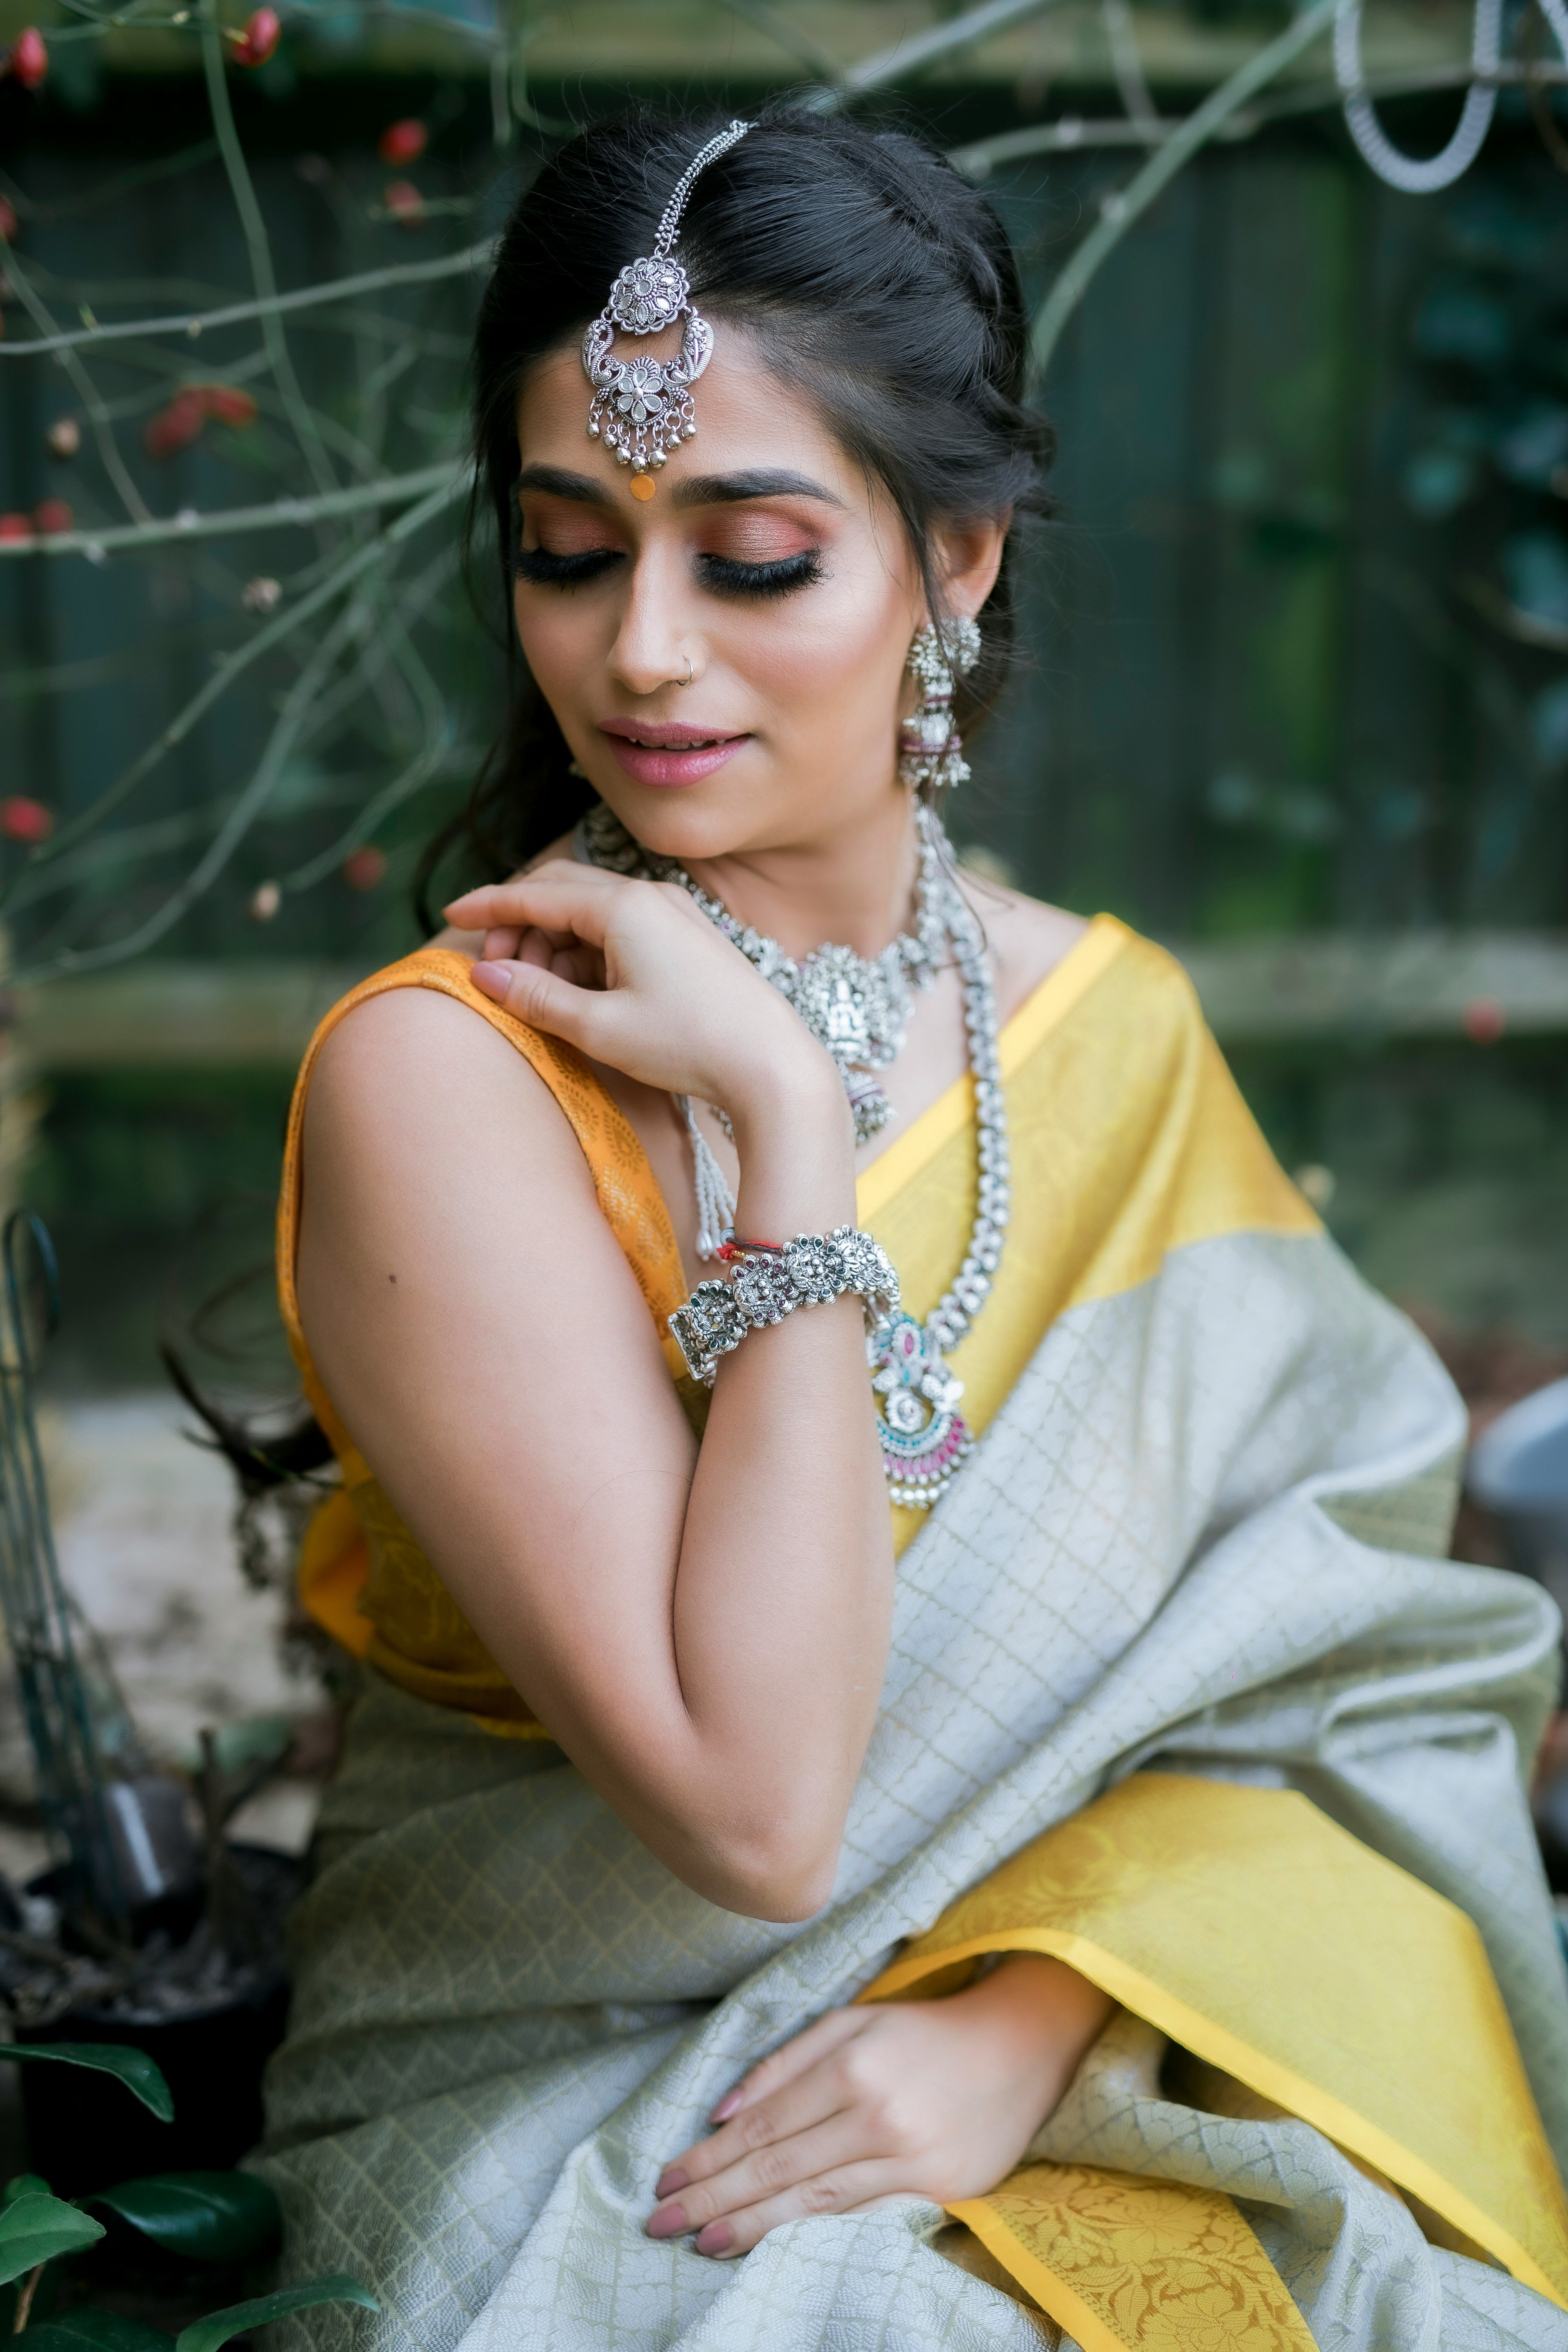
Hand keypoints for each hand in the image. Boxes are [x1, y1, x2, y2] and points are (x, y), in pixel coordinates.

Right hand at [444, 863, 837, 1119]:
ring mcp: (674, 915)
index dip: (489, 904)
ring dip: (555, 945)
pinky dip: (590, 954)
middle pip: (562, 891)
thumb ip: (537, 997)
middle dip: (521, 925)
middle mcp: (651, 897)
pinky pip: (622, 931)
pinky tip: (581, 994)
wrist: (773, 1065)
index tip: (452, 914)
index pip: (537, 891)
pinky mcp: (688, 939)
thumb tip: (485, 976)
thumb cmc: (689, 1044)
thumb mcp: (600, 1027)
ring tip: (541, 995)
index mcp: (625, 906)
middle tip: (495, 971)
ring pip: (592, 913)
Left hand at [646, 1956, 1113, 2257]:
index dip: (710, 2156)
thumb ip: (785, 2062)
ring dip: (750, 2226)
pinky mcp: (936, 2193)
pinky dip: (810, 2236)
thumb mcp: (852, 2020)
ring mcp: (909, 2161)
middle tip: (659, 2222)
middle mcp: (877, 2116)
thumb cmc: (923, 2031)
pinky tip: (773, 2248)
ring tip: (701, 2242)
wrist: (1017, 2050)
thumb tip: (720, 2110)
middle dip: (712, 2197)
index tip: (666, 2178)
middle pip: (777, 2167)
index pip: (762, 2124)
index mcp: (852, 2067)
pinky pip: (860, 2220)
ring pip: (813, 2202)